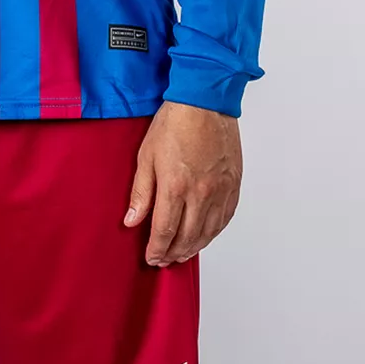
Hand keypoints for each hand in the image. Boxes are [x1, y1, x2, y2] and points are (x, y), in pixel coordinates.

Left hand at [124, 100, 241, 266]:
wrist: (204, 102)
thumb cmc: (173, 123)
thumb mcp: (146, 156)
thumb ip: (140, 193)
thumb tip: (131, 221)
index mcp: (175, 187)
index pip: (165, 232)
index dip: (156, 250)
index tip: (150, 258)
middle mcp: (201, 194)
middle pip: (187, 238)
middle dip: (173, 254)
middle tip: (163, 261)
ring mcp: (220, 191)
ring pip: (208, 233)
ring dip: (193, 248)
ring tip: (181, 254)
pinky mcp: (233, 185)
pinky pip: (225, 219)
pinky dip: (213, 233)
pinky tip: (204, 236)